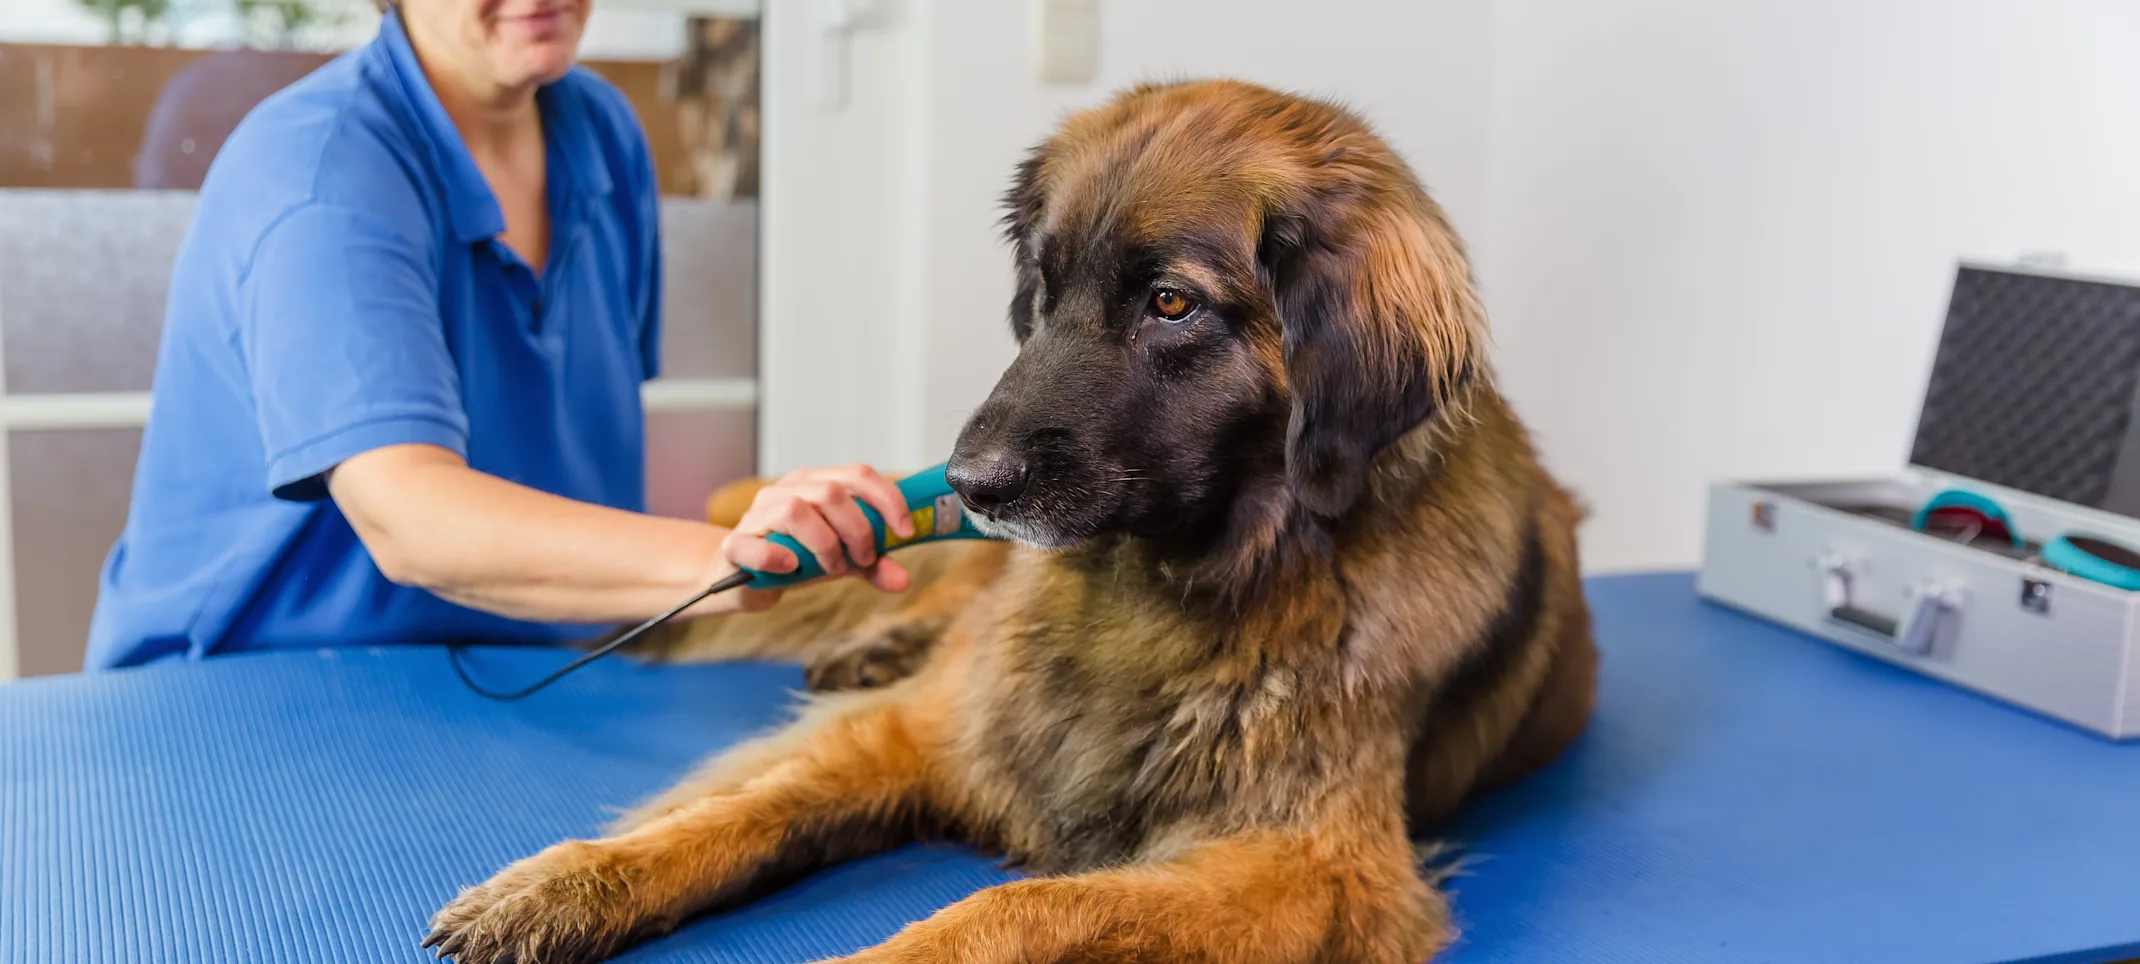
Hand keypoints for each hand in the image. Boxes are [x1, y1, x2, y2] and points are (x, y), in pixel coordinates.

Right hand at [720, 465, 914, 600]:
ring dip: (825, 545)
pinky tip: (791, 568)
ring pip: (796, 510)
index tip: (905, 531)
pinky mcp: (735, 544)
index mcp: (814, 484)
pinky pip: (756, 545)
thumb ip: (870, 565)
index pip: (857, 474)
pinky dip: (778, 557)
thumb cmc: (793, 559)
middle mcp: (786, 491)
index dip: (887, 500)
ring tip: (831, 568)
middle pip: (831, 492)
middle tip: (863, 559)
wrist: (742, 579)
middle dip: (858, 530)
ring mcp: (757, 515)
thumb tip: (902, 580)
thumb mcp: (839, 560)